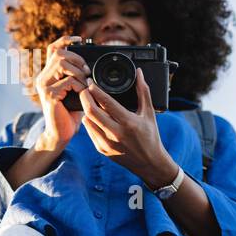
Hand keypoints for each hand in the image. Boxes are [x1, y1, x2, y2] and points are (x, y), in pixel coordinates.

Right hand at [34, 34, 88, 149]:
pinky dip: (80, 86)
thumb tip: (89, 63)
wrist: (61, 134)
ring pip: (62, 64)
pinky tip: (83, 94)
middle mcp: (42, 77)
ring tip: (86, 84)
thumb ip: (76, 75)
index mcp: (48, 74)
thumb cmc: (70, 112)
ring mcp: (44, 86)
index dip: (65, 40)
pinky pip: (68, 81)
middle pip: (59, 54)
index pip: (53, 49)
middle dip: (78, 60)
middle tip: (87, 72)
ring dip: (79, 73)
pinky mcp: (49, 95)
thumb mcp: (74, 90)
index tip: (79, 39)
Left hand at [78, 68, 177, 188]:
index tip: (91, 82)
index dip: (96, 90)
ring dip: (85, 109)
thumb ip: (143, 91)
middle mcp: (116, 134)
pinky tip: (92, 115)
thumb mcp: (149, 113)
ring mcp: (107, 144)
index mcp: (128, 123)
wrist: (149, 163)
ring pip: (88, 121)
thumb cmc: (151, 136)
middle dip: (85, 97)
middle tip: (84, 89)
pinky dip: (89, 121)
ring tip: (87, 100)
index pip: (106, 103)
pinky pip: (90, 131)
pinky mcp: (102, 150)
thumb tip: (139, 73)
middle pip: (91, 111)